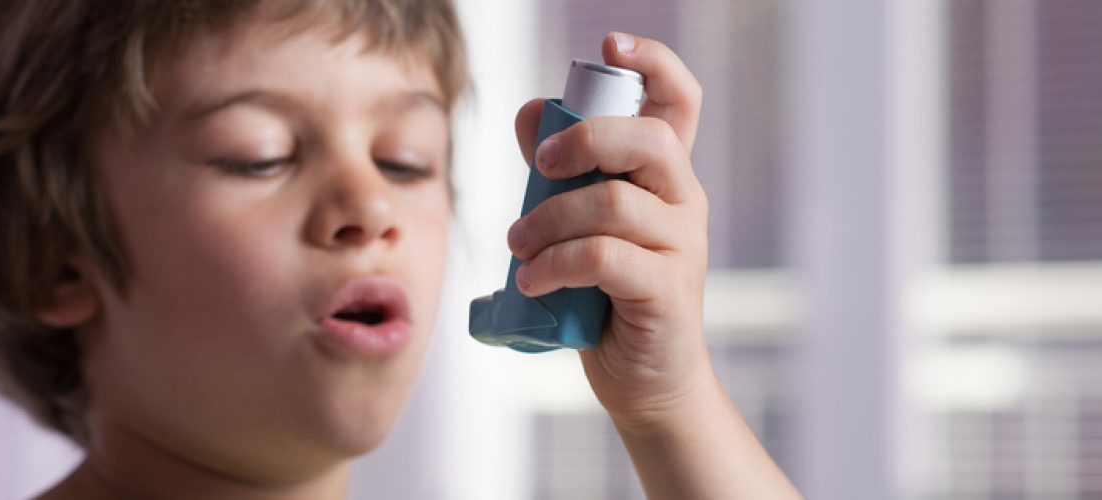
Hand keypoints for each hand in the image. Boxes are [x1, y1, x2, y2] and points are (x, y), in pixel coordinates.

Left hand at [508, 32, 712, 432]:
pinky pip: (605, 258)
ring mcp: (681, 247)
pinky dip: (555, 264)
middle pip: (649, 140)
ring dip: (548, 220)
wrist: (644, 381)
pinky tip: (531, 281)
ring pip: (613, 203)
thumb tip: (530, 113)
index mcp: (665, 178)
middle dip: (584, 140)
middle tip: (538, 169)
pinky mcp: (666, 291)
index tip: (610, 44)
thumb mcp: (581, 227)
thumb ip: (561, 173)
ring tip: (517, 246)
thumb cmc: (608, 299)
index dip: (654, 62)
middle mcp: (684, 202)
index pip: (680, 101)